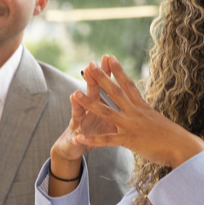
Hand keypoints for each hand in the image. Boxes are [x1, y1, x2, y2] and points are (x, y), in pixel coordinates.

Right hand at [48, 59, 120, 195]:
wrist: (71, 146)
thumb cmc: (94, 131)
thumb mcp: (109, 119)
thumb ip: (117, 108)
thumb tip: (132, 96)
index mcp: (100, 104)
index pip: (105, 85)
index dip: (108, 73)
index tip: (110, 58)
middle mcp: (87, 110)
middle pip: (91, 93)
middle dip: (92, 81)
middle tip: (91, 65)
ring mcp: (79, 123)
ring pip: (79, 112)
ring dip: (78, 104)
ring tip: (75, 94)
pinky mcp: (74, 139)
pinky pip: (76, 139)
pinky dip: (77, 139)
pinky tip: (76, 138)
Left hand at [72, 55, 203, 167]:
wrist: (182, 148)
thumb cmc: (175, 138)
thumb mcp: (159, 122)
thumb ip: (148, 117)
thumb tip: (147, 115)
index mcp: (142, 107)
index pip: (128, 84)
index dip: (118, 70)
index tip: (109, 57)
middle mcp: (135, 113)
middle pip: (115, 92)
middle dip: (101, 78)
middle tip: (89, 65)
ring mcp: (131, 125)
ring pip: (106, 112)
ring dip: (89, 103)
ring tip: (75, 93)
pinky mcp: (129, 140)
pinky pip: (106, 140)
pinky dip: (91, 140)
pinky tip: (78, 138)